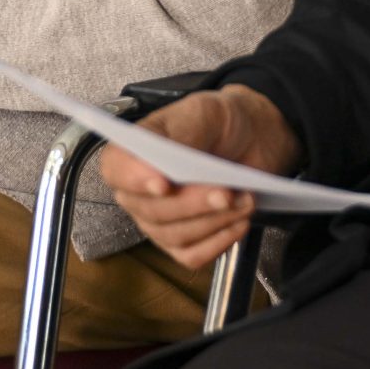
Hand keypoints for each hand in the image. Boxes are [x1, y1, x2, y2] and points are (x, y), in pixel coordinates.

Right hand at [101, 86, 302, 266]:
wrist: (254, 137)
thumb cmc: (222, 122)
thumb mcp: (205, 112)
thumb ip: (182, 131)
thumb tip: (162, 156)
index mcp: (136, 151)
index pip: (115, 169)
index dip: (134, 179)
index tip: (164, 183)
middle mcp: (140, 191)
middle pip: (151, 210)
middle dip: (193, 203)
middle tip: (226, 191)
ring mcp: (160, 221)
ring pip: (175, 236)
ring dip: (214, 221)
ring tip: (244, 200)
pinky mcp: (184, 243)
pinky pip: (193, 256)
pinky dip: (219, 242)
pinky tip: (239, 222)